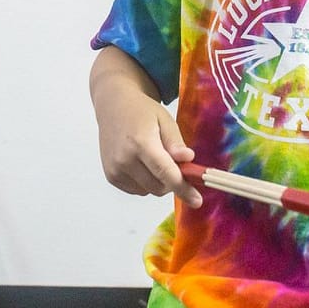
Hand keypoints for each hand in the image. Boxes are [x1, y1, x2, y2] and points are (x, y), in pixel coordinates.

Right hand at [95, 90, 201, 208]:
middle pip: (159, 187)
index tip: (197, 200)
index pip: (165, 173)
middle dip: (172, 181)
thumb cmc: (141, 112)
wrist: (113, 107)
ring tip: (154, 158)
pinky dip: (146, 182)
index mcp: (140, 143)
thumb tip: (188, 158)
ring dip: (159, 182)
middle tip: (176, 164)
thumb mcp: (165, 120)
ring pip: (149, 191)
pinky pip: (137, 190)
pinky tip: (142, 163)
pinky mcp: (111, 177)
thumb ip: (175, 142)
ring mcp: (115, 170)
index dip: (183, 188)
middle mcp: (124, 159)